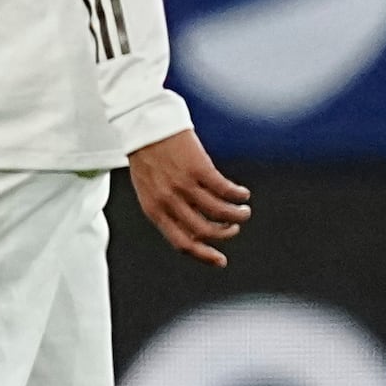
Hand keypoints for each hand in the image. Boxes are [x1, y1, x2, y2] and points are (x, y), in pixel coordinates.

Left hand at [125, 127, 251, 266]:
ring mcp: (184, 185)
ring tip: (243, 210)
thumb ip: (167, 209)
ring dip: (237, 215)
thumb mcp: (148, 189)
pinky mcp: (198, 168)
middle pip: (205, 232)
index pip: (182, 242)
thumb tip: (195, 231)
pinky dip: (239, 195)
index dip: (204, 255)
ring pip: (220, 213)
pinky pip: (226, 191)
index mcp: (154, 209)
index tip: (221, 260)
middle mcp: (168, 201)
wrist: (143, 125)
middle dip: (225, 234)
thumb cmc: (146, 157)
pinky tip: (243, 194)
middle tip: (234, 228)